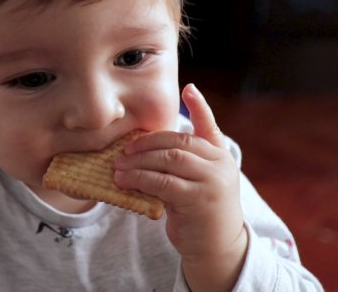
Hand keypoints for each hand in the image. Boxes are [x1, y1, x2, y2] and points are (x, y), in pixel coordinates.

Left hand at [114, 84, 247, 291]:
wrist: (218, 248)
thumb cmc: (201, 213)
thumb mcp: (198, 183)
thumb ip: (184, 163)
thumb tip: (146, 149)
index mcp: (220, 156)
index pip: (209, 125)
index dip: (200, 106)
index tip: (189, 88)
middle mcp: (220, 164)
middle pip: (177, 141)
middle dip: (146, 143)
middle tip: (123, 150)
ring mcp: (212, 181)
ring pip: (167, 160)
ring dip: (137, 162)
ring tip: (117, 167)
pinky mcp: (198, 199)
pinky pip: (162, 182)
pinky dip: (139, 179)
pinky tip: (124, 181)